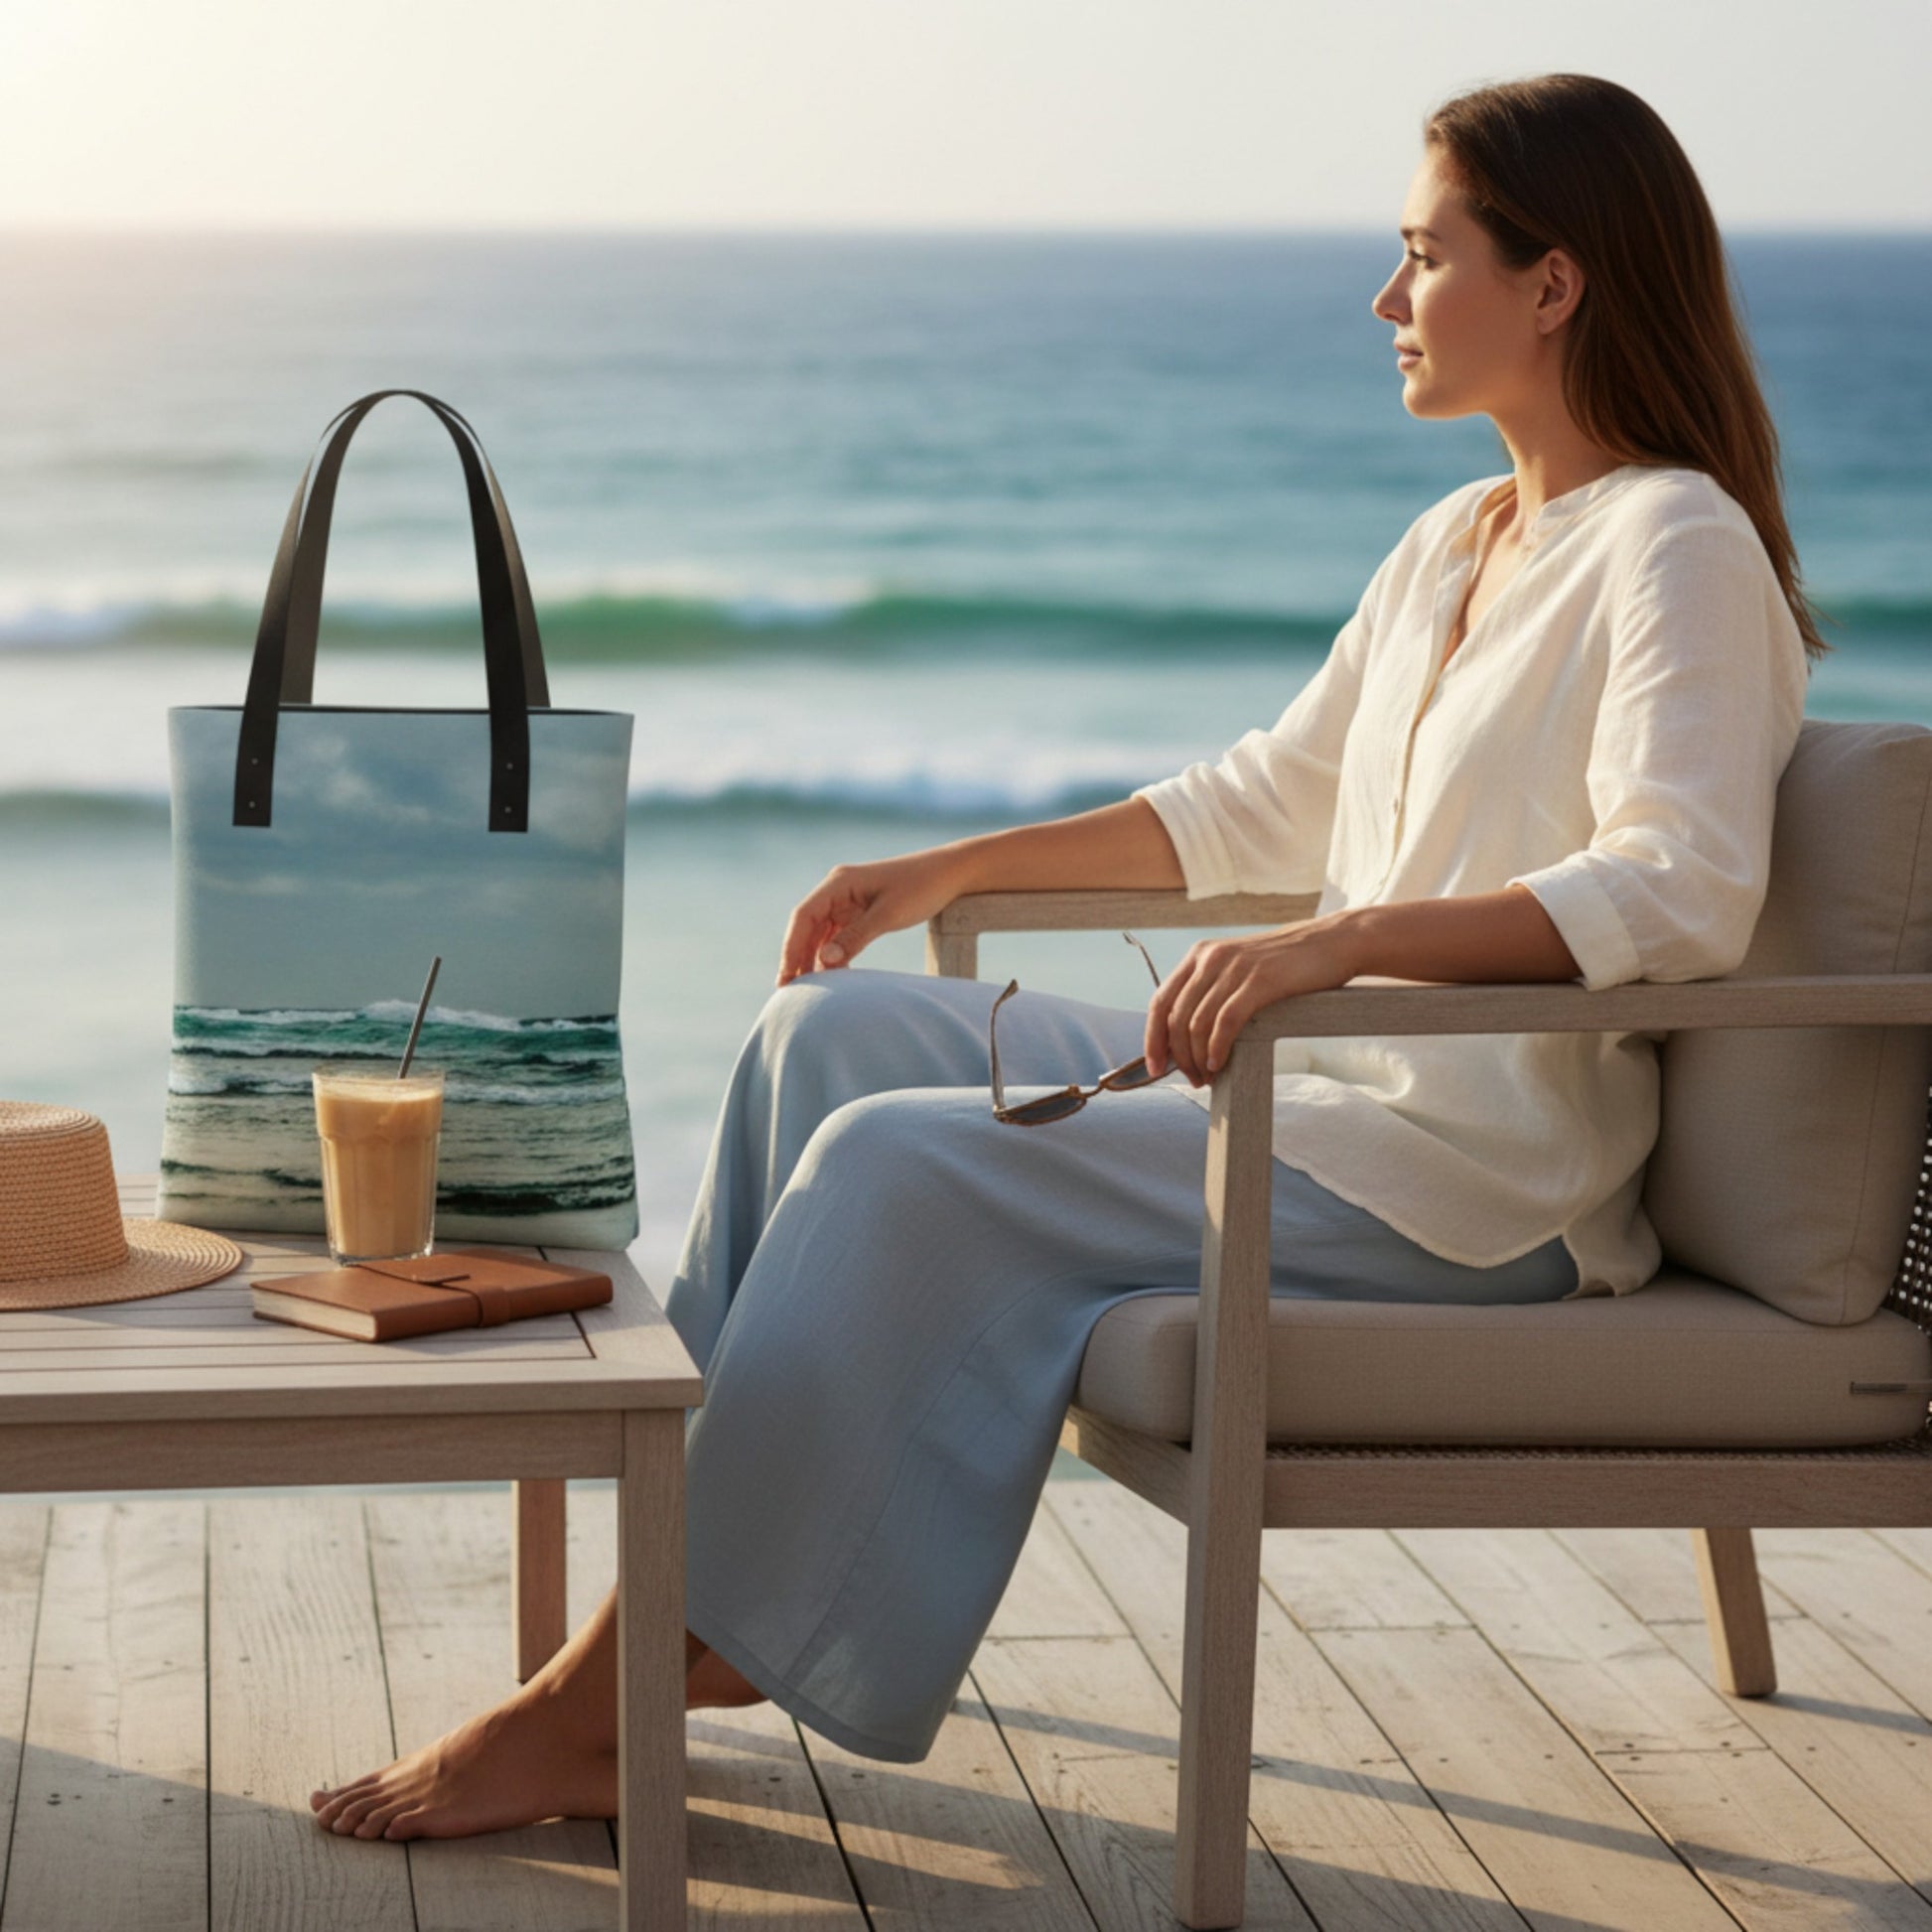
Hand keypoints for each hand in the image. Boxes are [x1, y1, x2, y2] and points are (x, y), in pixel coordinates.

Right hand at [776, 850, 969, 985]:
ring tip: (808, 989)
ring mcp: (848, 901)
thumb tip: (823, 961)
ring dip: (813, 958)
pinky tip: (833, 977)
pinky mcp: (861, 911)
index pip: (804, 916)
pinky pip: (838, 936)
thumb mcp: (888, 915)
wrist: (951, 874)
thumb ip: (855, 937)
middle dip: (798, 957)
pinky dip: (833, 955)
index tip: (786, 976)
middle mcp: (838, 890)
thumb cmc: (921, 887)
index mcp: (839, 882)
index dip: (791, 947)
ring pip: (821, 933)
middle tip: (790, 991)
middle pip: (808, 927)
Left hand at [1144, 917, 1360, 1085]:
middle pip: (1176, 1018)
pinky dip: (1217, 1049)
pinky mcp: (1259, 981)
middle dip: (1178, 1056)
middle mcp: (1210, 958)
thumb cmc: (1288, 965)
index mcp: (1200, 955)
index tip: (1154, 1067)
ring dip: (1198, 1058)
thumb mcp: (1239, 969)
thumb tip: (1187, 1038)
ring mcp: (1235, 968)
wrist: (1333, 942)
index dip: (1153, 1038)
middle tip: (1192, 1080)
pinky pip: (1225, 1023)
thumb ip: (1212, 992)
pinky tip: (1219, 1064)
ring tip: (1208, 1077)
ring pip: (1198, 1023)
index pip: (1160, 1001)